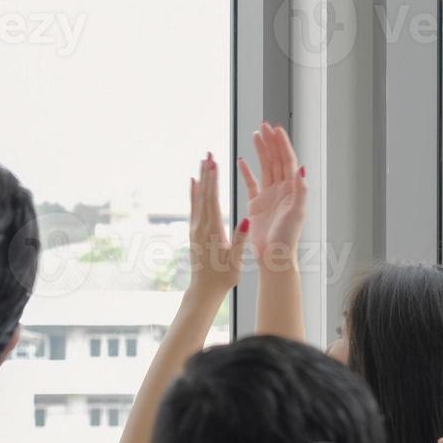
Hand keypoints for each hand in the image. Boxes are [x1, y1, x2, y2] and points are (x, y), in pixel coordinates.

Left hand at [188, 153, 250, 298]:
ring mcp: (195, 228)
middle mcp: (200, 226)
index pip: (213, 199)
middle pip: (203, 193)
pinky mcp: (194, 232)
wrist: (204, 290)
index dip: (214, 180)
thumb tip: (247, 221)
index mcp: (212, 230)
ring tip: (203, 162)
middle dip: (207, 173)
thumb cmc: (223, 277)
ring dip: (201, 178)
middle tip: (208, 153)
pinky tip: (194, 182)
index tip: (215, 162)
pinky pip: (194, 207)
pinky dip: (194, 192)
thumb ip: (240, 239)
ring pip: (197, 198)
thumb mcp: (235, 260)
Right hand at [237, 123, 307, 273]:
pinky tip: (241, 160)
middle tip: (264, 126)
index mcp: (292, 190)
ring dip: (261, 151)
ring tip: (255, 135)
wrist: (273, 256)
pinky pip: (251, 183)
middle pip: (276, 159)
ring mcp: (269, 196)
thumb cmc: (286, 238)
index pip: (287, 161)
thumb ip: (300, 190)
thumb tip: (302, 168)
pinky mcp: (257, 204)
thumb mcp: (296, 213)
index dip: (282, 144)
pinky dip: (247, 171)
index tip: (275, 129)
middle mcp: (282, 190)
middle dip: (271, 142)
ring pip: (265, 167)